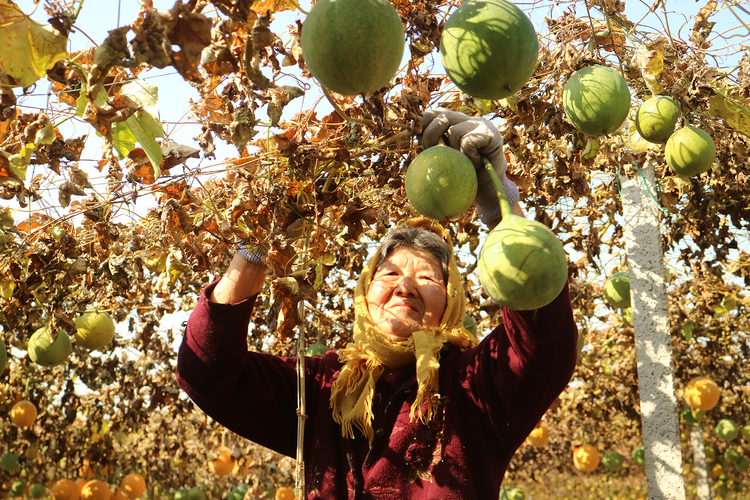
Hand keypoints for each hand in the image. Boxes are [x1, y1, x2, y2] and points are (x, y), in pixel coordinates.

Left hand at [420, 108, 519, 224]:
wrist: (488, 189)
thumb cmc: (462, 176)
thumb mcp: (442, 159)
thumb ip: (430, 145)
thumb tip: (407, 132)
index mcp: (455, 122)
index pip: (434, 113)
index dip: (422, 122)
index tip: (413, 136)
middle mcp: (468, 119)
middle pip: (442, 116)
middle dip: (429, 136)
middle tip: (430, 152)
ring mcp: (481, 125)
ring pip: (453, 130)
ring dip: (453, 151)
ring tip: (462, 161)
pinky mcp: (491, 134)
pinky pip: (468, 141)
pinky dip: (468, 156)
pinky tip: (475, 163)